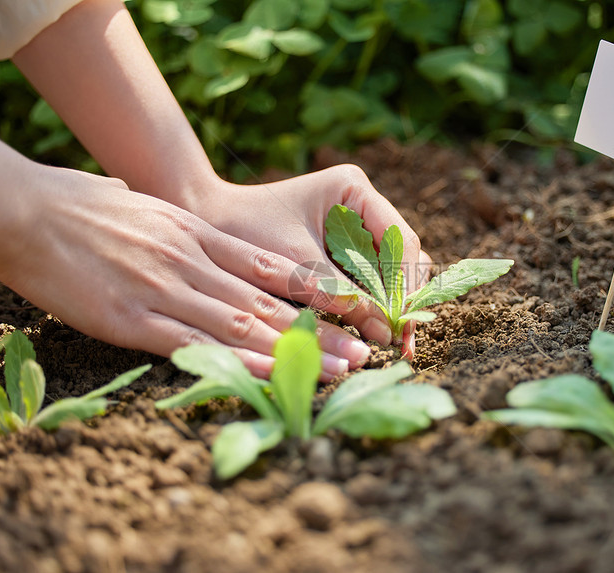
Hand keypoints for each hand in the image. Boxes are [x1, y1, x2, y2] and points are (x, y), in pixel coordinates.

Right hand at [0, 166, 377, 379]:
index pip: (268, 268)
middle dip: (320, 332)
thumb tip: (208, 238)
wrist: (28, 209)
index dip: (313, 293)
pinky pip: (194, 345)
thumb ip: (181, 226)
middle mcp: (192, 262)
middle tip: (363, 353)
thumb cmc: (83, 206)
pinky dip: (237, 362)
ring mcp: (165, 290)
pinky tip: (269, 375)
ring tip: (339, 370)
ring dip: (295, 352)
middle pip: (268, 303)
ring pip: (243, 326)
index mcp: (197, 234)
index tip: (351, 311)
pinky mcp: (133, 319)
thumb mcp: (149, 207)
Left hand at [189, 164, 432, 354]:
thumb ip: (344, 295)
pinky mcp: (342, 248)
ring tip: (387, 343)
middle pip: (403, 256)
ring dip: (389, 305)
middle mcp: (361, 204)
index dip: (406, 285)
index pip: (401, 240)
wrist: (206, 225)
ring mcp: (354, 226)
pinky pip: (368, 279)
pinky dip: (370, 304)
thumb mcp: (298, 267)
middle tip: (401, 343)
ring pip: (390, 271)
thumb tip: (386, 333)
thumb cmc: (245, 235)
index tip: (401, 325)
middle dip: (402, 298)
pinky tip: (369, 331)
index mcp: (354, 189)